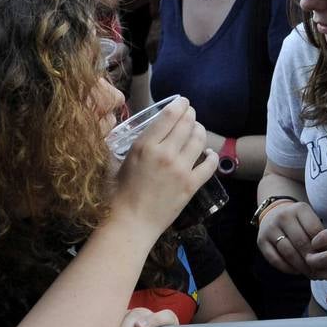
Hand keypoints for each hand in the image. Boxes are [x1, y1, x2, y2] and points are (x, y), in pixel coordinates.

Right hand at [109, 98, 215, 236]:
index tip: (183, 101)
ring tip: (198, 129)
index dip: (179, 105)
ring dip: (200, 131)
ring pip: (199, 140)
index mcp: (144, 146)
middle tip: (191, 113)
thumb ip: (122, 149)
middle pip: (186, 125)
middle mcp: (165, 153)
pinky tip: (209, 154)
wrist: (129, 225)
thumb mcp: (114, 165)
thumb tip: (125, 136)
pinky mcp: (191, 185)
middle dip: (191, 115)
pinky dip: (211, 156)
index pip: (168, 117)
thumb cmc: (115, 197)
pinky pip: (209, 165)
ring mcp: (181, 169)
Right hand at [256, 200, 325, 276]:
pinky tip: (297, 271)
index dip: (323, 247)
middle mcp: (283, 217)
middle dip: (313, 260)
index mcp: (300, 209)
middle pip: (301, 243)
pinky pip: (275, 259)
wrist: (274, 212)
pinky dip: (287, 268)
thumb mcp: (311, 219)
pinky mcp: (261, 241)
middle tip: (322, 271)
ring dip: (301, 267)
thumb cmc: (300, 220)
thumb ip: (321, 234)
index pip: (314, 230)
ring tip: (312, 274)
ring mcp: (270, 229)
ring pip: (288, 253)